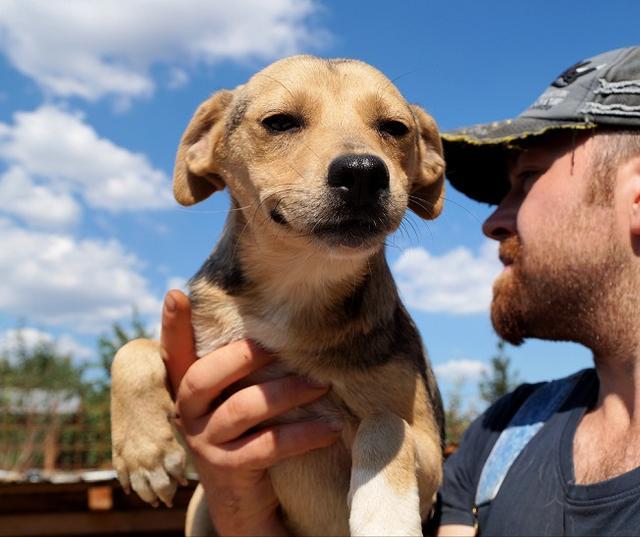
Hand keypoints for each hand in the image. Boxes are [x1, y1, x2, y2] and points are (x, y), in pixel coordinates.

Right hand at [161, 290, 342, 535]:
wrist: (242, 499)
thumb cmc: (245, 432)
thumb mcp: (234, 399)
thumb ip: (240, 370)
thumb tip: (280, 327)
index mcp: (187, 391)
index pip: (174, 354)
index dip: (172, 326)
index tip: (176, 294)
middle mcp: (187, 414)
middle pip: (204, 376)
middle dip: (243, 356)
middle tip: (280, 345)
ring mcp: (204, 443)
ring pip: (244, 408)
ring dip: (288, 393)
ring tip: (322, 385)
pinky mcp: (228, 468)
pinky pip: (268, 445)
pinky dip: (304, 434)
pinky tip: (330, 428)